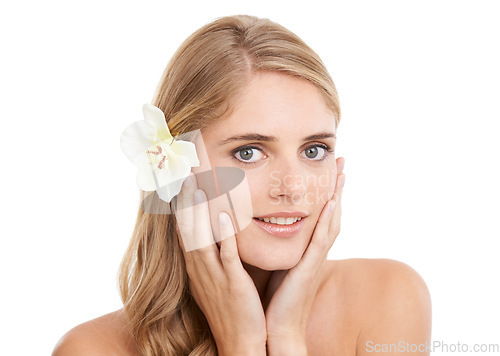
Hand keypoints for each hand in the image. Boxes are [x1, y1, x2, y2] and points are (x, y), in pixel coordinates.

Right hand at [174, 173, 266, 354]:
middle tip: (182, 172)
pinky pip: (226, 255)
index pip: (183, 229)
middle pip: (186, 228)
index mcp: (195, 266)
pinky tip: (224, 215)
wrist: (239, 343)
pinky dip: (224, 234)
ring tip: (196, 184)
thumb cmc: (230, 309)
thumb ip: (213, 255)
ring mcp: (213, 275)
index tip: (177, 180)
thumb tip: (214, 232)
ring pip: (201, 237)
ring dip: (198, 211)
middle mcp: (199, 268)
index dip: (179, 204)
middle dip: (183, 199)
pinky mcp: (232, 283)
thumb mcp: (214, 280)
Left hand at [264, 157, 344, 349]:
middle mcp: (315, 251)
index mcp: (308, 249)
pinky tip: (330, 204)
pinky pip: (320, 242)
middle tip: (342, 161)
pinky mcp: (308, 270)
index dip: (328, 191)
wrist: (278, 328)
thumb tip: (268, 223)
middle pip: (332, 213)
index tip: (330, 168)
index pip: (321, 214)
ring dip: (337, 197)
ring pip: (330, 222)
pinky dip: (327, 222)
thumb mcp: (280, 263)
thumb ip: (280, 244)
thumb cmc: (276, 297)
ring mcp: (314, 260)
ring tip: (340, 173)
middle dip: (337, 187)